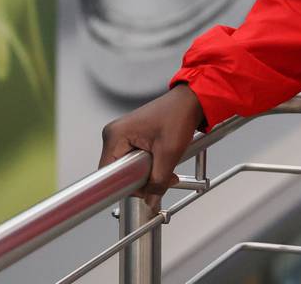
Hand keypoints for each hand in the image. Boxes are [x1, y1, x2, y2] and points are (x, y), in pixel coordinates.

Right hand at [99, 83, 205, 210]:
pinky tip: (163, 162)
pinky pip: (135, 160)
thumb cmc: (179, 115)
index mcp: (116, 135)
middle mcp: (115, 135)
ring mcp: (123, 136)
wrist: (190, 101)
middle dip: (142, 180)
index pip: (109, 174)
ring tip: (166, 167)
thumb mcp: (168, 153)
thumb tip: (150, 200)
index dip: (127, 185)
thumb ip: (158, 180)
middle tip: (161, 178)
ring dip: (148, 174)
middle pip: (119, 172)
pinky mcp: (132, 138)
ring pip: (129, 168)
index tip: (143, 189)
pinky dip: (149, 166)